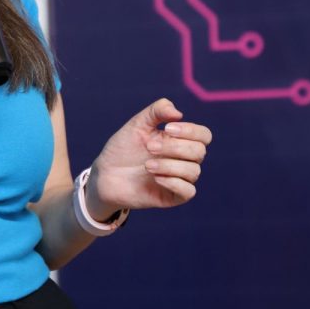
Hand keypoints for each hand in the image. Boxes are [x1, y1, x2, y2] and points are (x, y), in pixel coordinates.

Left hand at [84, 97, 211, 218]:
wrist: (105, 174)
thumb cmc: (123, 148)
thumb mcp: (137, 124)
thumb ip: (156, 111)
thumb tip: (178, 113)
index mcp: (179, 140)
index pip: (203, 135)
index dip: (191, 131)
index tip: (167, 128)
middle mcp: (183, 159)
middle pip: (199, 152)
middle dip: (175, 147)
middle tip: (149, 147)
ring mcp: (179, 178)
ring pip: (193, 171)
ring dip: (169, 165)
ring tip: (147, 165)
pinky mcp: (172, 196)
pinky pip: (188, 191)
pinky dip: (174, 183)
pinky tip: (156, 178)